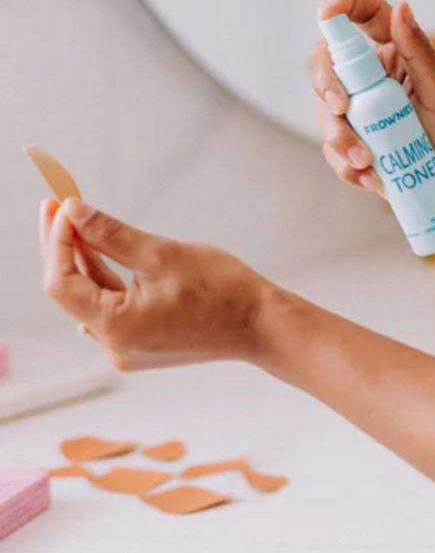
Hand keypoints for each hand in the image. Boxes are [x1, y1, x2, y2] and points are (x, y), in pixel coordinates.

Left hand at [38, 197, 271, 370]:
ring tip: (75, 221)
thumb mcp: (163, 254)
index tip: (60, 206)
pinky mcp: (141, 341)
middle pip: (70, 291)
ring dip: (82, 259)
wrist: (261, 325)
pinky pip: (110, 305)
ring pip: (90, 297)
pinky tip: (100, 250)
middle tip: (56, 206)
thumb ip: (110, 235)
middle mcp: (114, 346)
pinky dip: (104, 277)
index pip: (62, 283)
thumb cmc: (223, 291)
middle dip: (63, 246)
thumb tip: (73, 212)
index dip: (57, 241)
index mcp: (116, 328)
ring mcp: (127, 347)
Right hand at [309, 0, 434, 213]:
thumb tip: (401, 6)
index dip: (343, 5)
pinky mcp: (352, 140)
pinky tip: (372, 178)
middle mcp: (371, 76)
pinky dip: (347, 165)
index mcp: (396, 52)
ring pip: (324, 110)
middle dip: (326, 85)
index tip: (326, 11)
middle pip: (326, 62)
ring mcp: (357, 109)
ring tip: (367, 163)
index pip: (366, 16)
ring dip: (340, 137)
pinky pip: (331, 148)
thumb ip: (419, 50)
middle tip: (341, 108)